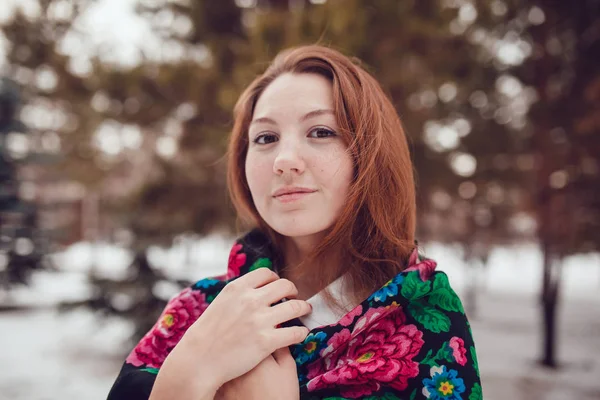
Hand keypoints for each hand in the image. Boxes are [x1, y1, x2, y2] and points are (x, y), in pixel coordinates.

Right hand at [151, 268, 310, 399]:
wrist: (197, 361)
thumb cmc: (206, 335)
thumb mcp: (220, 304)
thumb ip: (238, 295)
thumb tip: (253, 289)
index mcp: (237, 288)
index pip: (266, 273)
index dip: (276, 279)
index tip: (279, 287)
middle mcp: (250, 300)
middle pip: (285, 286)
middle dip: (293, 291)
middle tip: (295, 298)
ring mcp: (259, 320)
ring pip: (296, 307)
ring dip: (304, 308)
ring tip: (305, 311)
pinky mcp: (266, 341)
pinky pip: (295, 332)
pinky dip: (301, 332)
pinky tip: (301, 334)